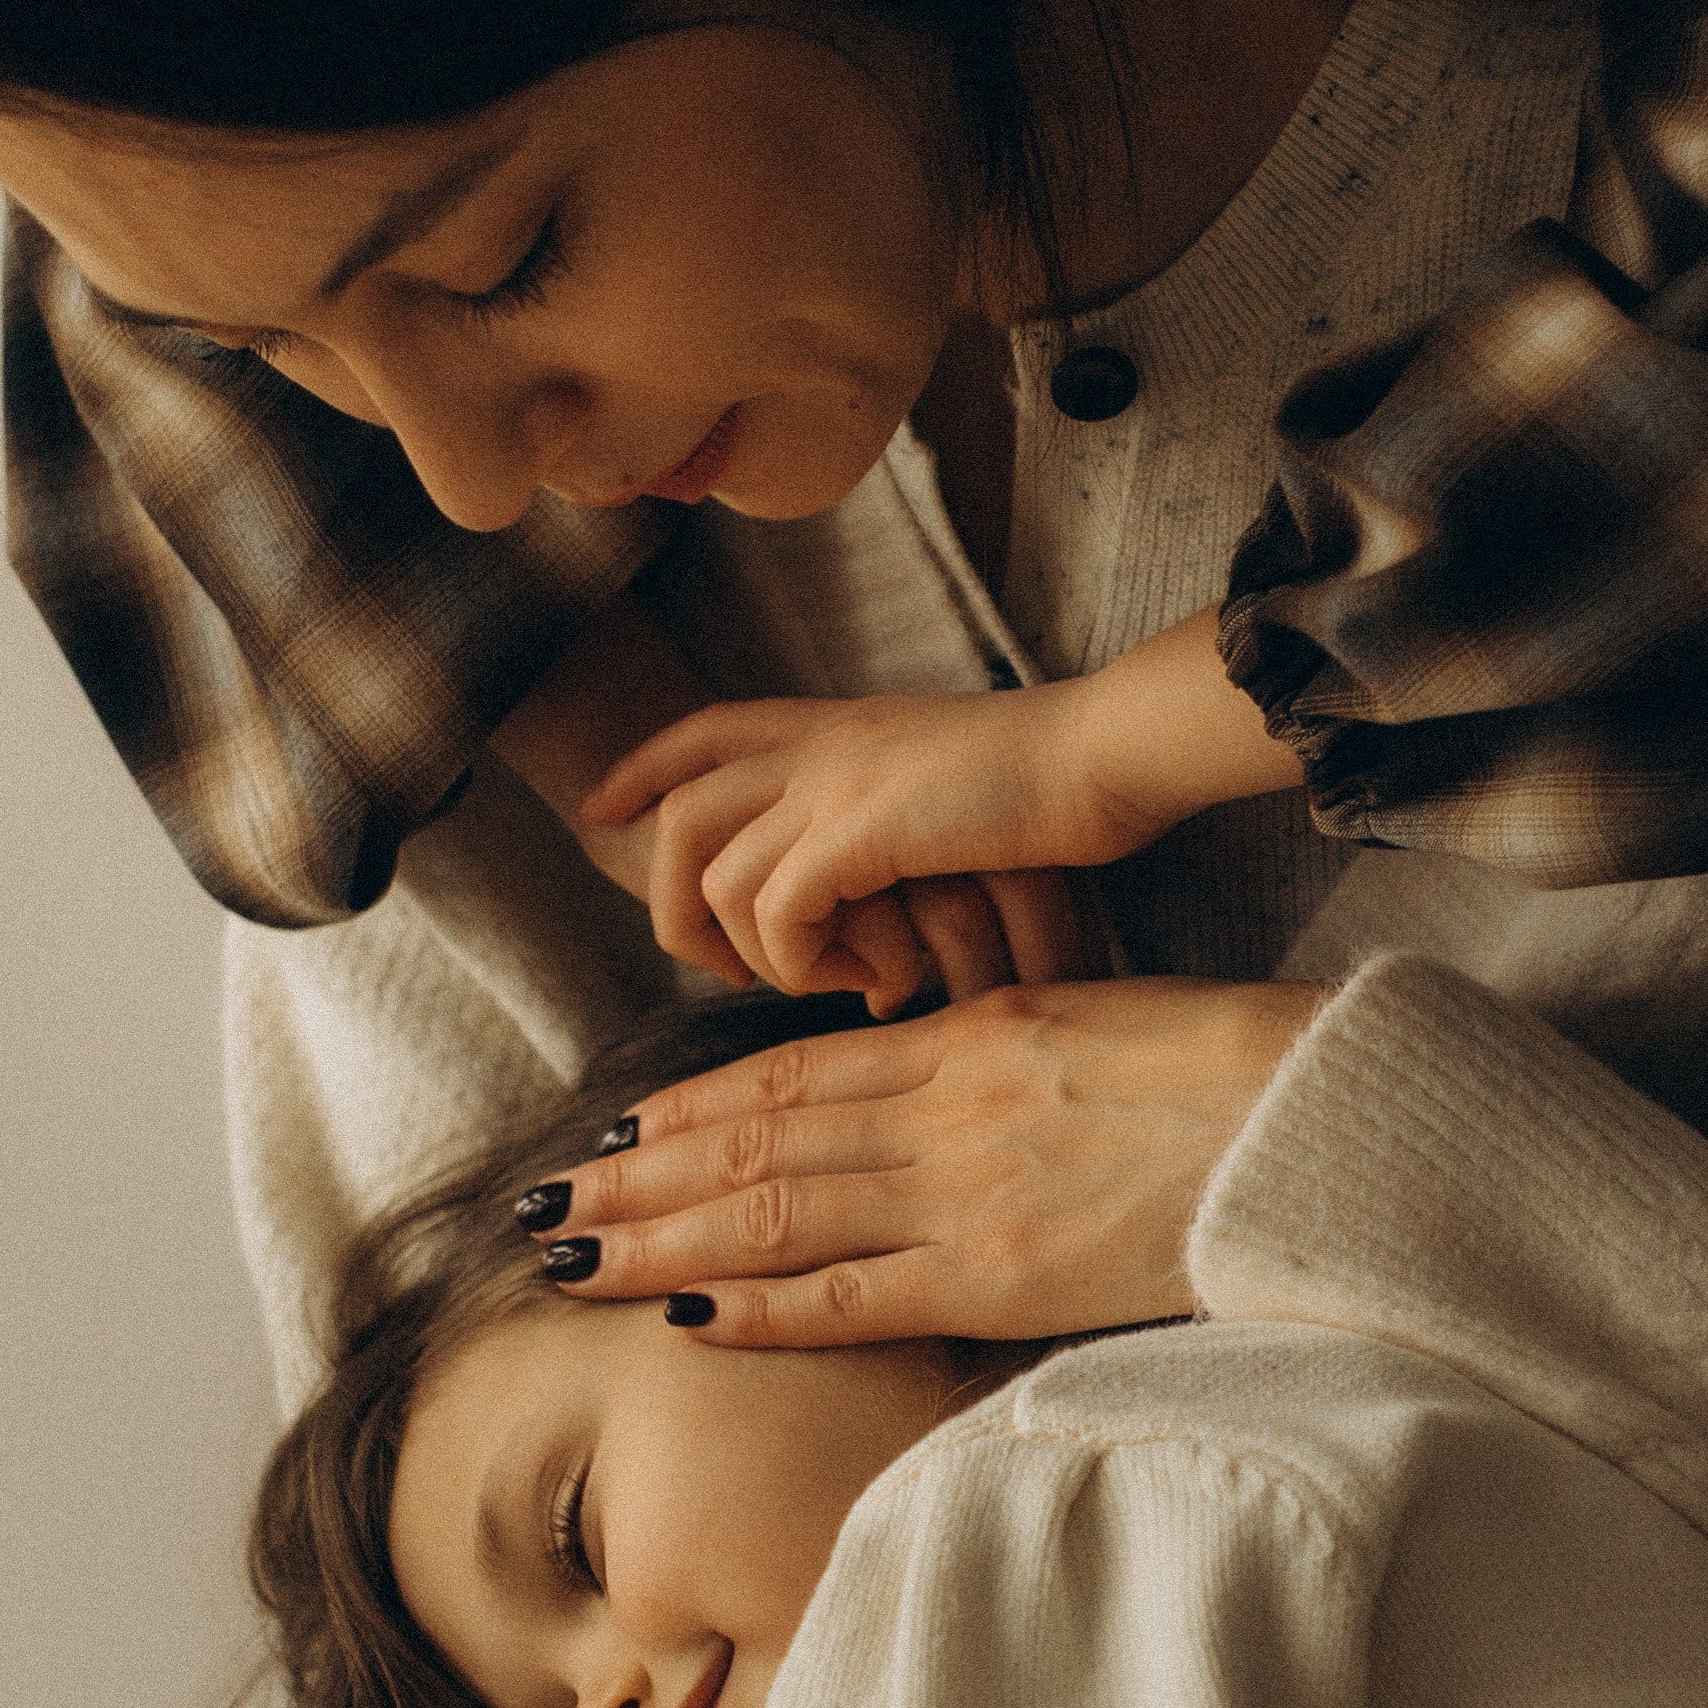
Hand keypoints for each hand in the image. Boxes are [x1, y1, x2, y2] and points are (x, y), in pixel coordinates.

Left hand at [538, 974, 1326, 1343]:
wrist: (1315, 1115)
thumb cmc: (1231, 1065)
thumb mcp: (1091, 1016)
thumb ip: (995, 1042)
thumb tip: (928, 1057)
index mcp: (964, 1037)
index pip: (790, 1075)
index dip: (687, 1108)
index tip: (613, 1132)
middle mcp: (938, 1108)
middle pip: (752, 1144)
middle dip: (635, 1178)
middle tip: (544, 1205)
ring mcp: (960, 1194)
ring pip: (770, 1213)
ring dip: (656, 1239)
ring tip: (568, 1260)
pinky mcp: (997, 1277)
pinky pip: (848, 1297)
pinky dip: (756, 1307)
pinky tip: (682, 1316)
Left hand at [582, 688, 1171, 1012]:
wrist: (1106, 752)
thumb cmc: (1057, 785)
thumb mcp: (946, 786)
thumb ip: (887, 819)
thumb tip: (861, 899)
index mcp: (839, 724)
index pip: (705, 731)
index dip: (641, 768)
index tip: (601, 809)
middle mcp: (821, 743)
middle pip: (679, 809)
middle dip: (670, 899)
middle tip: (723, 968)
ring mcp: (835, 781)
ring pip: (716, 872)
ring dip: (753, 949)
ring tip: (818, 983)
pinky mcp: (858, 828)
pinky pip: (775, 910)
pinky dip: (800, 963)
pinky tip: (862, 980)